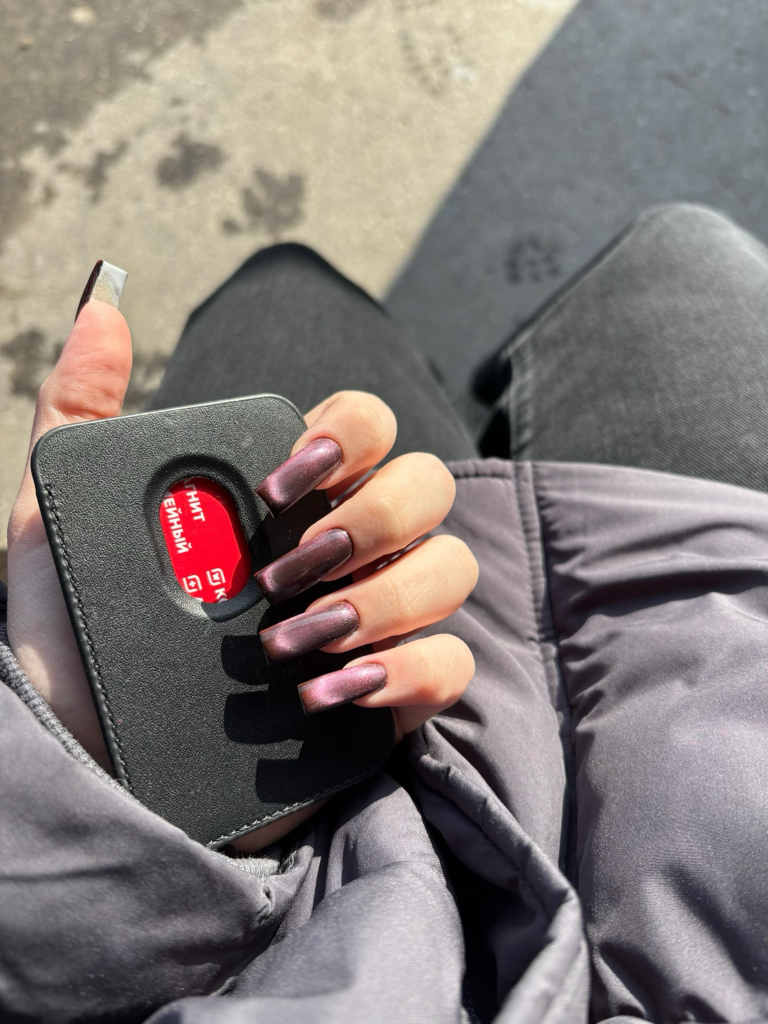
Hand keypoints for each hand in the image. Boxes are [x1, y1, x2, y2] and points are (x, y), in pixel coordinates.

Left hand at [6, 301, 476, 848]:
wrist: (92, 772)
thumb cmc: (75, 650)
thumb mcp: (60, 527)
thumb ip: (79, 414)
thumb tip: (101, 307)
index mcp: (285, 498)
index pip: (367, 425)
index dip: (347, 436)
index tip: (279, 485)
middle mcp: (342, 548)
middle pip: (428, 485)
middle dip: (368, 523)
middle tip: (281, 575)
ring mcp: (373, 618)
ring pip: (452, 568)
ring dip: (381, 600)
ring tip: (292, 643)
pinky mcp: (390, 696)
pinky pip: (451, 663)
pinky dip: (404, 670)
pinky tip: (330, 690)